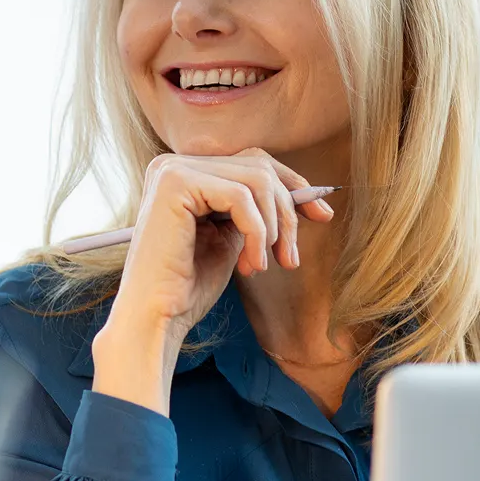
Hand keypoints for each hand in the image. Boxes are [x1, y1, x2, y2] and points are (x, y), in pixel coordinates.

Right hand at [90, 149, 333, 413]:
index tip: (323, 214)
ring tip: (266, 265)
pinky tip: (251, 264)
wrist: (157, 318)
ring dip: (273, 227)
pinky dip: (257, 232)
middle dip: (287, 212)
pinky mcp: (175, 183)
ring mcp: (172, 170)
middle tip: (290, 259)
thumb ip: (254, 211)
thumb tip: (303, 194)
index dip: (293, 185)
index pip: (252, 162)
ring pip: (256, 179)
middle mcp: (174, 164)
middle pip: (258, 166)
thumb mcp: (230, 239)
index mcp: (185, 174)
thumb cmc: (188, 288)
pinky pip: (241, 196)